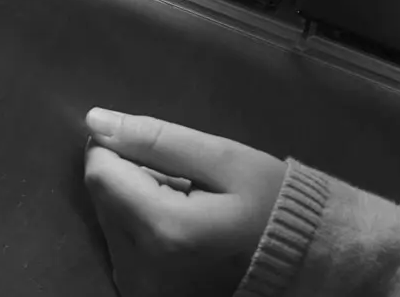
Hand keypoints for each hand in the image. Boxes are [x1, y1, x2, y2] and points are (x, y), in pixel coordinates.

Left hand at [82, 108, 286, 296]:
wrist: (305, 265)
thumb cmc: (271, 204)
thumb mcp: (223, 159)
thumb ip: (155, 139)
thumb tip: (95, 120)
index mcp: (163, 230)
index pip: (99, 172)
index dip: (116, 146)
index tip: (151, 145)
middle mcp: (142, 269)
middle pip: (101, 198)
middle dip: (129, 176)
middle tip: (179, 177)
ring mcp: (142, 290)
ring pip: (108, 222)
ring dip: (134, 202)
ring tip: (184, 203)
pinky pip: (122, 248)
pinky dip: (141, 229)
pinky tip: (179, 228)